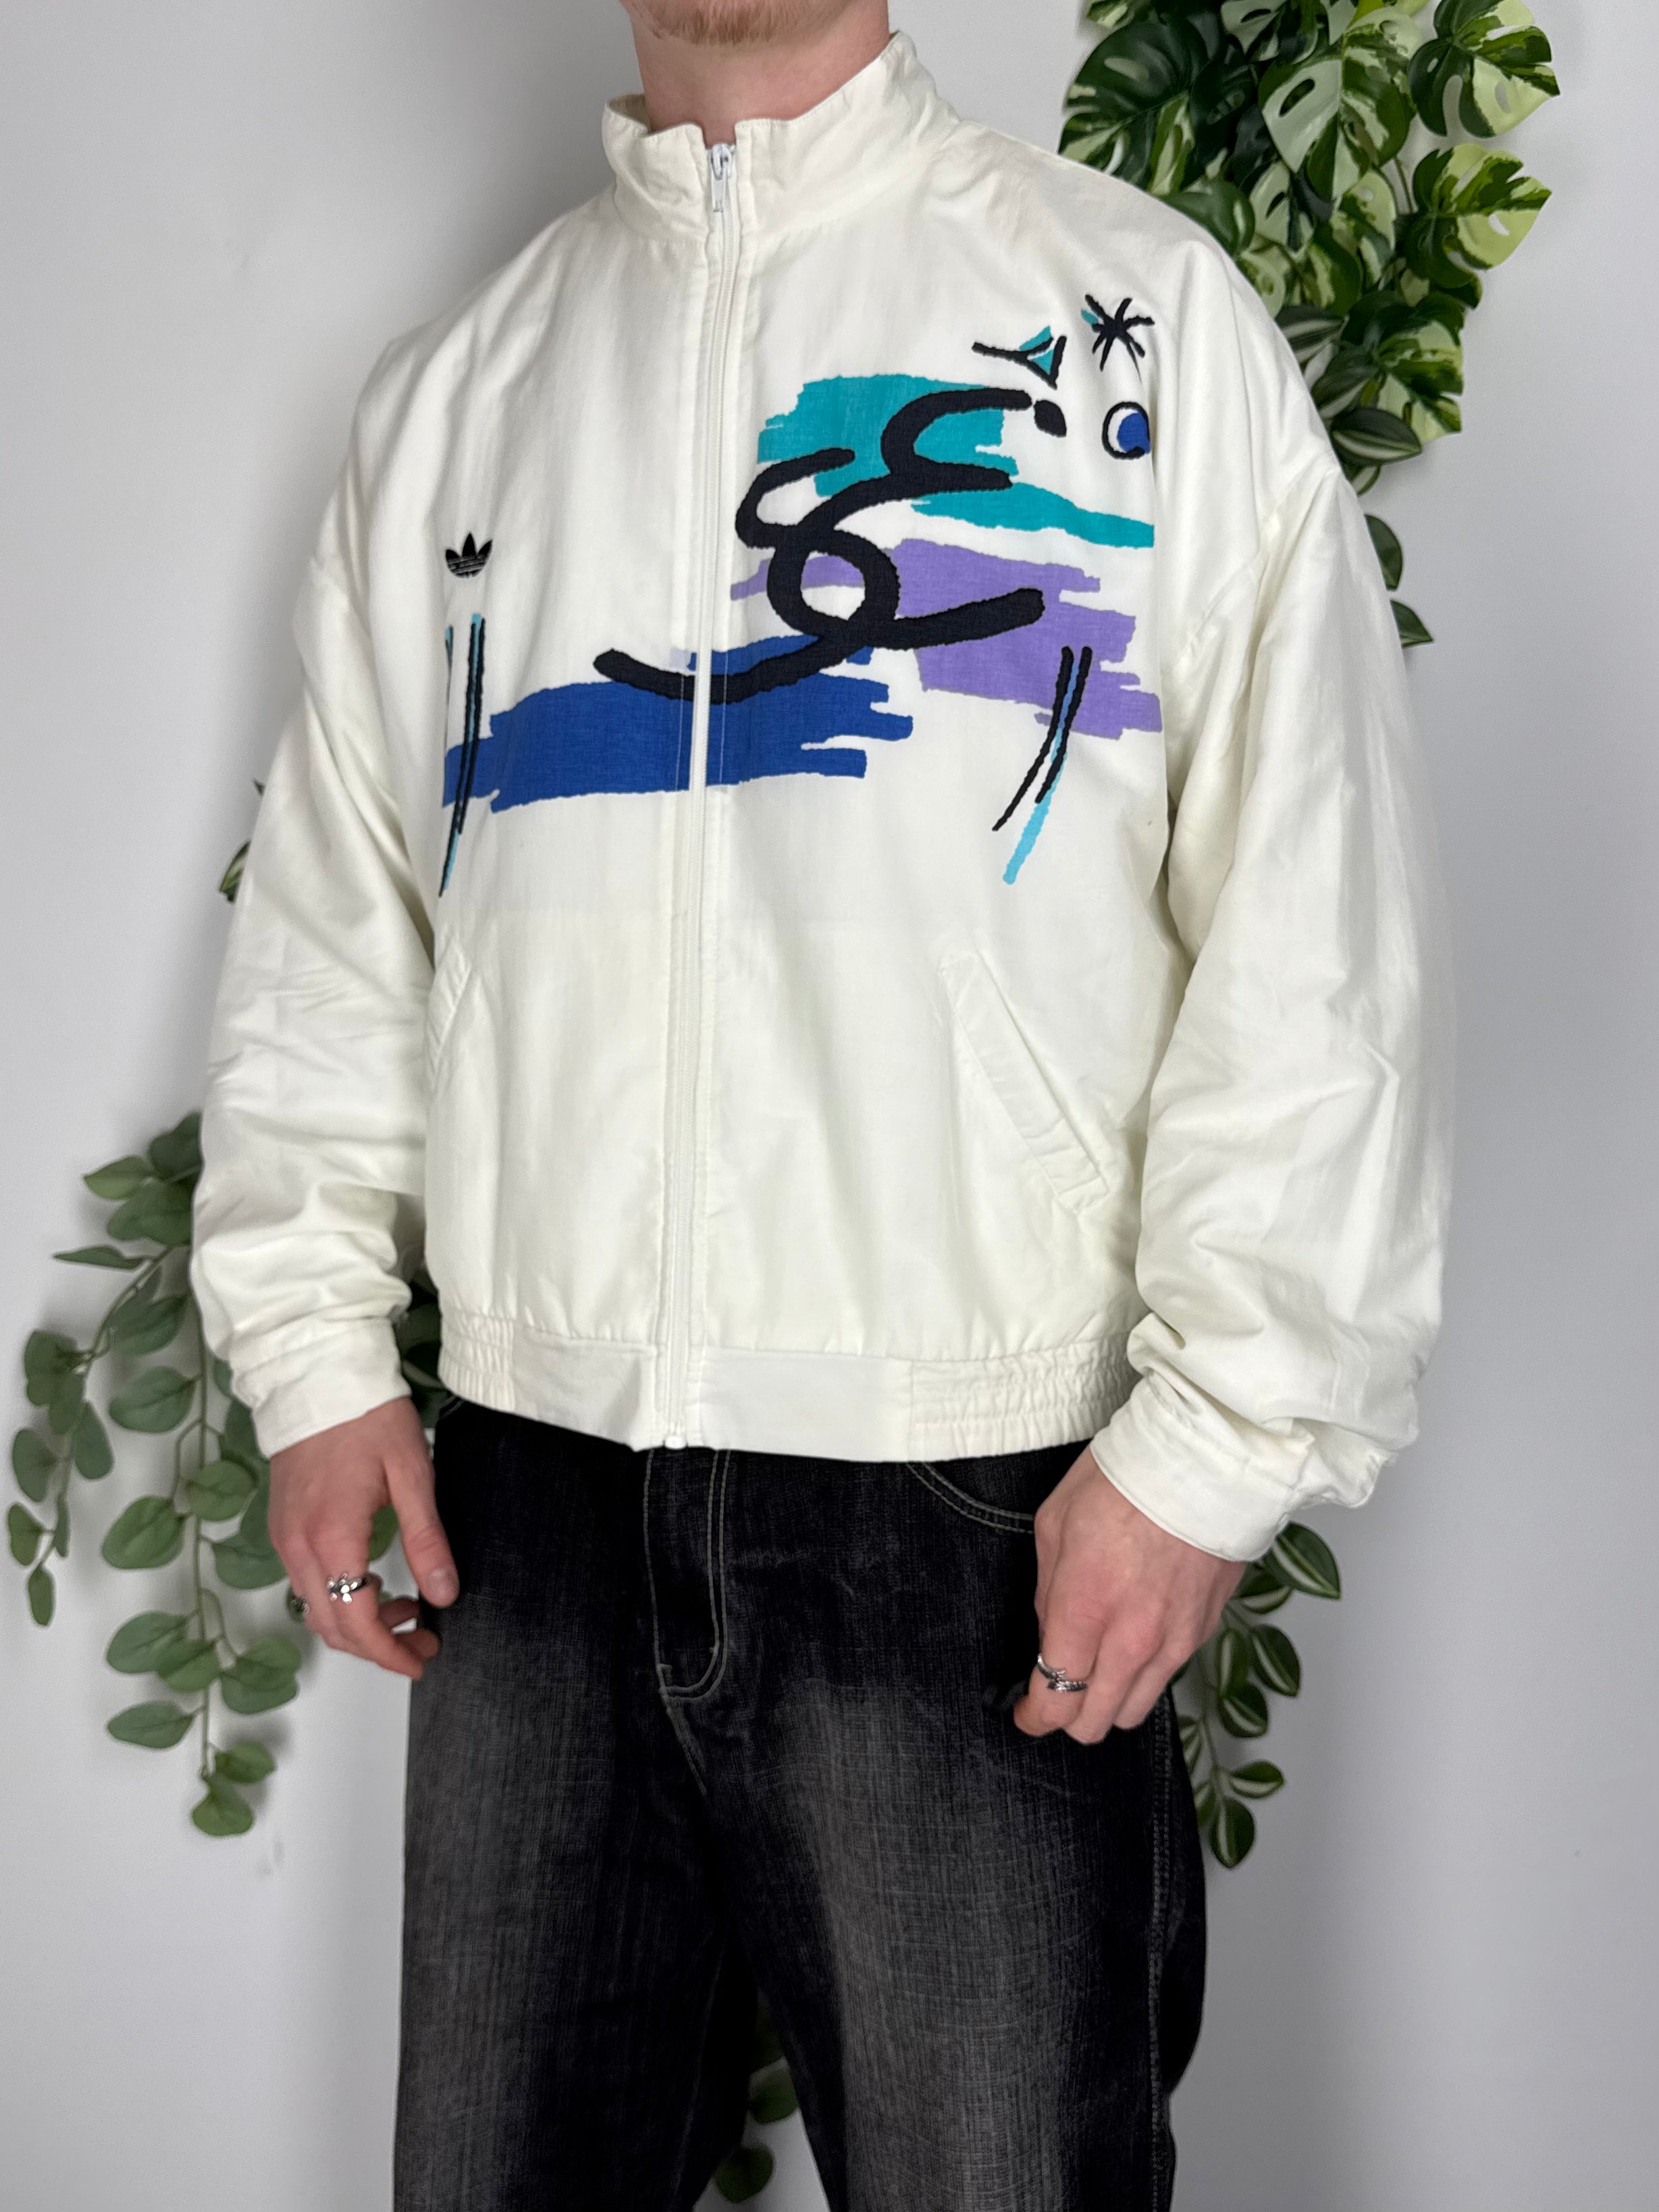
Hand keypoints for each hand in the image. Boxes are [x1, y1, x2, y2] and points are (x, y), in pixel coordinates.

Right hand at [268, 1397, 457, 1679]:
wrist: (316, 1376)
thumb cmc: (368, 1418)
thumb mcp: (412, 1475)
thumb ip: (426, 1539)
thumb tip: (444, 1595)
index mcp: (332, 1539)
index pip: (355, 1622)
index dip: (388, 1653)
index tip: (421, 1661)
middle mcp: (298, 1548)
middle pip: (331, 1626)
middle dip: (377, 1646)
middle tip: (422, 1641)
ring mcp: (284, 1538)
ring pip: (316, 1608)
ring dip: (358, 1622)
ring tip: (406, 1608)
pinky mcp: (281, 1527)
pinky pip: (306, 1583)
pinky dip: (339, 1596)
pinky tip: (374, 1581)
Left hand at [1013, 1448, 1243, 1742]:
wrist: (1204, 1460)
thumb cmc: (1122, 1479)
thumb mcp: (1055, 1524)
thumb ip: (1047, 1592)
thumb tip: (1052, 1630)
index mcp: (1085, 1611)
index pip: (1055, 1701)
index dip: (1034, 1717)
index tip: (1026, 1713)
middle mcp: (1132, 1640)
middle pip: (1095, 1723)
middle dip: (1068, 1717)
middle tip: (1056, 1691)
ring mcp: (1174, 1641)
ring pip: (1134, 1710)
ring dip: (1108, 1701)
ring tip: (1096, 1671)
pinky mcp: (1204, 1631)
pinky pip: (1166, 1676)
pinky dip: (1144, 1673)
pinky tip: (1134, 1641)